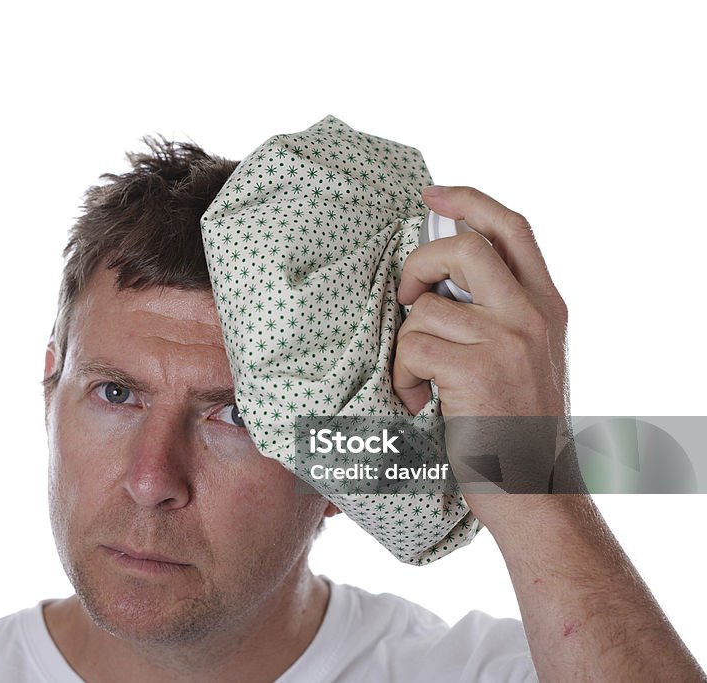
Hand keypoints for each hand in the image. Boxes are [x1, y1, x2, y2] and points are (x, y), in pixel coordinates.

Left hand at [393, 185, 568, 419]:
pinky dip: (402, 376)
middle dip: (419, 265)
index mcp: (547, 306)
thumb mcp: (527, 356)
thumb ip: (500, 311)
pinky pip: (412, 348)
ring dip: (407, 347)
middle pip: (463, 248)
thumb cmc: (517, 427)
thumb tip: (442, 277)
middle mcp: (532, 315)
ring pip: (424, 309)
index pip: (512, 227)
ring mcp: (507, 340)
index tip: (431, 195)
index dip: (469, 201)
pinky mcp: (478, 370)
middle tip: (408, 299)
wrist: (536, 490)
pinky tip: (418, 400)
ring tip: (421, 381)